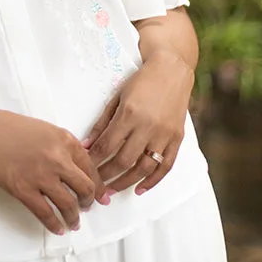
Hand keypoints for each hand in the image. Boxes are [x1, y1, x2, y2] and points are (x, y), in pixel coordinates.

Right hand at [0, 103, 108, 234]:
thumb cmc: (9, 127)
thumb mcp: (44, 129)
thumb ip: (61, 147)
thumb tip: (76, 168)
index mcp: (65, 140)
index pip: (91, 167)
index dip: (99, 185)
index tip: (101, 196)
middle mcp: (58, 158)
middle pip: (85, 188)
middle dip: (89, 202)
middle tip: (87, 208)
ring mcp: (41, 175)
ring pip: (68, 204)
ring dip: (74, 217)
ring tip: (73, 223)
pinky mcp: (23, 189)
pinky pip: (46, 213)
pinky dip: (54, 224)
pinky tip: (57, 228)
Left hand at [82, 49, 193, 194]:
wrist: (171, 71)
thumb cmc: (141, 82)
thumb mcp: (116, 98)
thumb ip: (102, 122)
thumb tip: (87, 145)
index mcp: (129, 114)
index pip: (107, 145)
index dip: (94, 160)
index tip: (85, 169)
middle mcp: (148, 126)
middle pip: (123, 160)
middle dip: (106, 176)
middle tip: (95, 186)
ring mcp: (164, 134)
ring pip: (144, 168)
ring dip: (126, 182)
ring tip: (112, 190)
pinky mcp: (177, 139)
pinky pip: (165, 166)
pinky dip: (153, 181)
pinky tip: (140, 189)